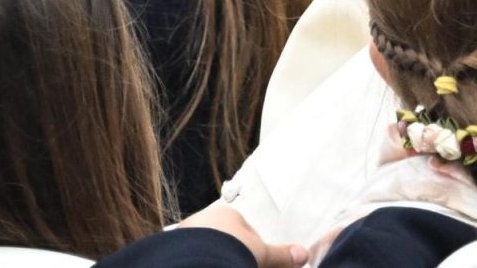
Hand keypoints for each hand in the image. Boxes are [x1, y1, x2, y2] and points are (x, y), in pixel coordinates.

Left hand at [179, 204, 307, 267]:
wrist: (193, 261)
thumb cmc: (230, 250)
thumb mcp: (260, 254)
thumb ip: (281, 255)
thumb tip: (305, 254)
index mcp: (227, 213)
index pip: (248, 233)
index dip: (257, 252)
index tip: (259, 265)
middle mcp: (204, 219)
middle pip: (227, 242)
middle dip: (235, 256)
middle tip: (241, 266)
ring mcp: (185, 235)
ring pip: (207, 251)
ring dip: (217, 260)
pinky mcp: (171, 250)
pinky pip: (191, 257)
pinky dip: (200, 262)